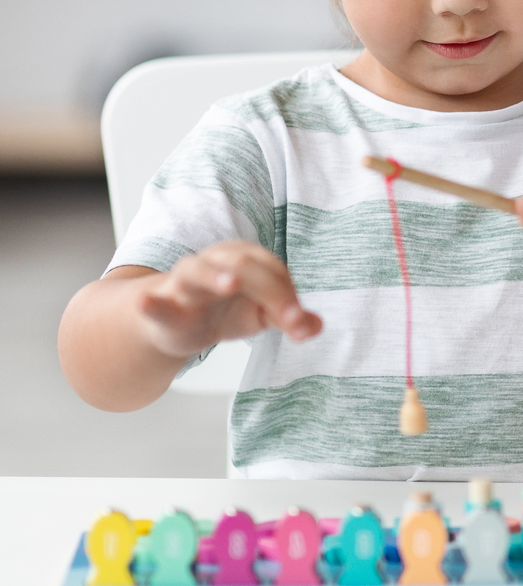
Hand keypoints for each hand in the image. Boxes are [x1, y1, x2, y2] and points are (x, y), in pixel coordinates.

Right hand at [133, 240, 322, 359]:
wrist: (177, 325)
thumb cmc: (225, 311)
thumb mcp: (261, 315)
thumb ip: (288, 318)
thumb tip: (315, 327)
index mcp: (244, 258)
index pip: (273, 270)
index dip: (289, 295)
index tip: (301, 324)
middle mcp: (214, 262)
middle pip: (245, 266)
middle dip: (271, 290)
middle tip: (290, 317)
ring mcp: (185, 283)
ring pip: (197, 271)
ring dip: (215, 276)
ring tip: (230, 284)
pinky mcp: (162, 307)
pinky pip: (155, 303)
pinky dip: (151, 303)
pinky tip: (146, 302)